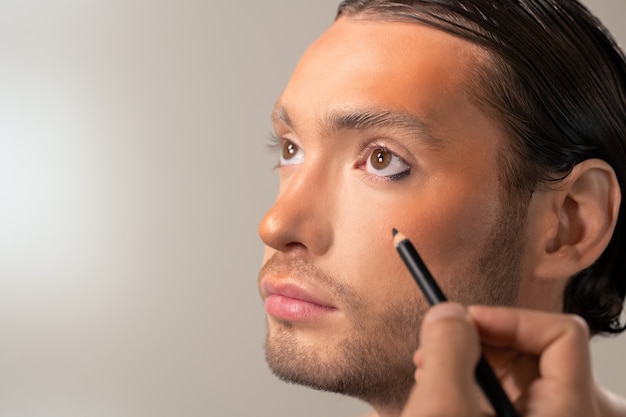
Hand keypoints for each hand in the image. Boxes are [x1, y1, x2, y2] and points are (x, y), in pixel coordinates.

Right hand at [401, 302, 599, 416]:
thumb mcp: (441, 410)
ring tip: (432, 365)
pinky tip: (442, 384)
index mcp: (565, 414)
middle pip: (549, 347)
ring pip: (530, 369)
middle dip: (491, 336)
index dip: (511, 317)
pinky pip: (514, 390)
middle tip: (451, 340)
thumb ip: (447, 348)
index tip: (466, 321)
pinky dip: (477, 378)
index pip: (564, 333)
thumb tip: (449, 313)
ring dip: (479, 356)